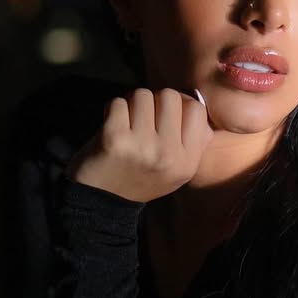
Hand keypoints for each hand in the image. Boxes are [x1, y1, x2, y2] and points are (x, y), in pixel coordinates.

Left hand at [64, 87, 212, 203]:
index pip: (196, 110)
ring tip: (128, 123)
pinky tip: (112, 126)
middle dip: (154, 102)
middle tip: (144, 119)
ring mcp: (141, 146)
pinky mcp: (114, 138)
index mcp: (187, 162)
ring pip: (143, 95)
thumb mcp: (176, 170)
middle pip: (169, 96)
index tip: (165, 114)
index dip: (180, 104)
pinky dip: (113, 110)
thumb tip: (196, 104)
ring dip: (132, 104)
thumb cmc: (139, 178)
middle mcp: (168, 154)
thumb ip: (193, 141)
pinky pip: (118, 102)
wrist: (101, 202)